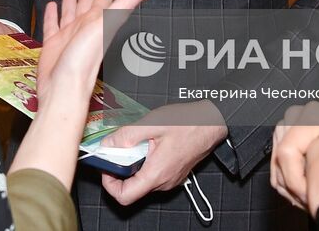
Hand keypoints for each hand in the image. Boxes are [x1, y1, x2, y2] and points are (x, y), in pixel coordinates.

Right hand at [37, 0, 151, 91]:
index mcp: (96, 23)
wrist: (63, 87)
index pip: (104, 1)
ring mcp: (68, 36)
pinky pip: (52, 25)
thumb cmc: (84, 62)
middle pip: (86, 3)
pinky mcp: (53, 44)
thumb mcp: (104, 26)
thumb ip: (123, 5)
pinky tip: (51, 6)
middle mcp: (83, 28)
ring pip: (70, 12)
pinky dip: (52, 15)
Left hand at [100, 103, 227, 205]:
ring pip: (142, 179)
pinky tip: (148, 144)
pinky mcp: (173, 173)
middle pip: (131, 187)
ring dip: (133, 163)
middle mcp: (163, 182)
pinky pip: (152, 174)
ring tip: (136, 143)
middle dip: (120, 169)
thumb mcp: (153, 123)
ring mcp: (170, 179)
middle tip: (118, 148)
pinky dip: (144, 162)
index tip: (105, 167)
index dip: (109, 184)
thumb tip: (108, 144)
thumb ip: (127, 135)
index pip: (124, 196)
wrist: (212, 123)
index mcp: (156, 174)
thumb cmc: (189, 123)